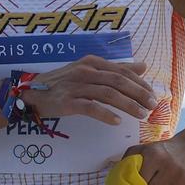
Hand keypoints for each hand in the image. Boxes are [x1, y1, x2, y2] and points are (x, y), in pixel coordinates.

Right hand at [27, 55, 155, 125]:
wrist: (31, 93)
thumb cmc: (63, 83)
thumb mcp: (89, 71)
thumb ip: (116, 69)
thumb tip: (143, 66)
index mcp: (92, 62)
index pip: (122, 71)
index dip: (140, 83)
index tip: (152, 95)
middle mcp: (85, 71)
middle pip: (118, 81)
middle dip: (138, 93)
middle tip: (152, 106)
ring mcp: (76, 86)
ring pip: (107, 94)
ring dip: (127, 105)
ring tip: (141, 115)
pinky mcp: (67, 101)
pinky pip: (90, 107)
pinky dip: (105, 114)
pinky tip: (117, 122)